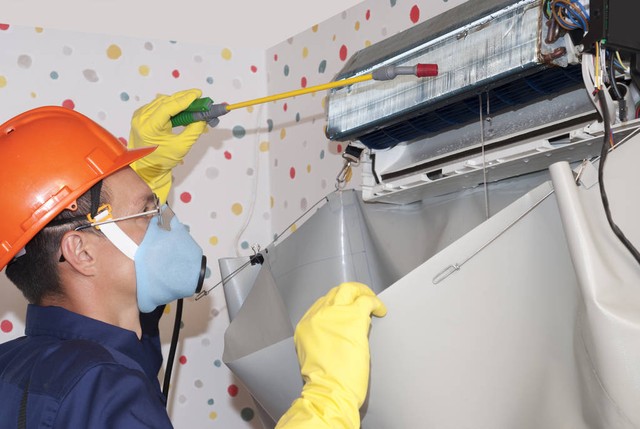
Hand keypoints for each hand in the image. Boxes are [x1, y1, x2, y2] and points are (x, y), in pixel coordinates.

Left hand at [128, 89, 207, 203]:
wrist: (145, 168)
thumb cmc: (162, 160)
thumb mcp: (182, 147)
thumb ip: (194, 130)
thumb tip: (203, 117)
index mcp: (149, 128)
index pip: (167, 107)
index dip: (184, 99)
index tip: (197, 94)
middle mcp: (141, 119)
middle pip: (165, 101)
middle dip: (183, 97)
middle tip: (199, 96)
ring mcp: (139, 116)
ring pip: (161, 101)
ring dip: (178, 100)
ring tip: (193, 103)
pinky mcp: (141, 115)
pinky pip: (158, 105)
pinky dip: (171, 105)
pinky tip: (181, 108)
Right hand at [276, 282, 386, 428]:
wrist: (329, 391)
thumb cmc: (323, 383)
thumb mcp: (313, 356)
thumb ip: (323, 339)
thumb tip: (341, 331)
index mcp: (305, 327)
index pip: (321, 305)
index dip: (336, 306)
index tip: (346, 310)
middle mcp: (316, 316)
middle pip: (334, 294)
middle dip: (349, 294)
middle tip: (361, 299)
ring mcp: (334, 315)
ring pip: (348, 290)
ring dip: (362, 293)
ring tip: (372, 301)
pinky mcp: (353, 318)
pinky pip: (366, 301)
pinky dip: (375, 303)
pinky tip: (381, 309)